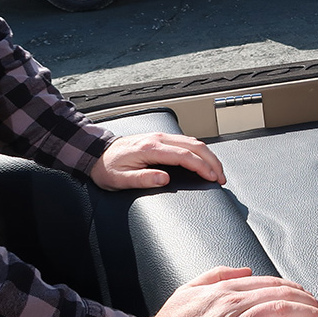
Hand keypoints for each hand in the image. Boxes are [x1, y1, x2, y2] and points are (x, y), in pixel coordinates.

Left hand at [91, 133, 226, 189]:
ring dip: (209, 155)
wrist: (95, 153)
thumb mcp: (119, 180)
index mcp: (149, 148)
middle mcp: (158, 139)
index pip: (184, 155)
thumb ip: (142, 179)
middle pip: (195, 145)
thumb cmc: (106, 168)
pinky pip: (186, 141)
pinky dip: (200, 151)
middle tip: (222, 177)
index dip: (202, 167)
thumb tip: (164, 179)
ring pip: (193, 141)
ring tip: (217, 171)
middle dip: (212, 161)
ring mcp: (160, 136)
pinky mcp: (161, 138)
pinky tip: (205, 160)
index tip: (213, 178)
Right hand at [127, 267, 317, 316]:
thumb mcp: (187, 291)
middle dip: (308, 302)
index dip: (294, 290)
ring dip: (307, 315)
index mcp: (223, 289)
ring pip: (278, 311)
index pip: (269, 283)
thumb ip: (215, 276)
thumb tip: (244, 270)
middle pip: (280, 295)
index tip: (309, 299)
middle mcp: (231, 302)